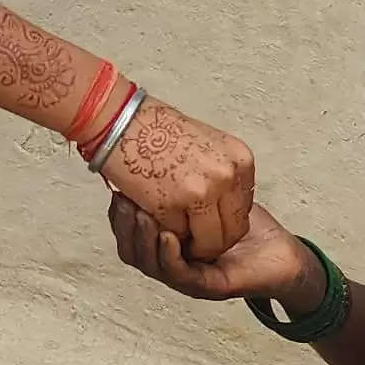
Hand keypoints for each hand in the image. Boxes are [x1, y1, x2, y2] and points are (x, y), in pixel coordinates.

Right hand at [101, 100, 254, 259]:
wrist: (121, 120)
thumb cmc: (156, 129)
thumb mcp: (207, 145)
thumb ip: (222, 175)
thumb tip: (225, 207)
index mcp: (240, 161)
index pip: (244, 211)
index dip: (225, 223)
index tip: (208, 222)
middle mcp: (227, 176)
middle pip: (233, 231)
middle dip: (213, 241)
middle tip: (194, 238)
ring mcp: (202, 192)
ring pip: (209, 242)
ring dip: (193, 244)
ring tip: (178, 233)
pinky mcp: (172, 205)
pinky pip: (177, 236)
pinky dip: (167, 232)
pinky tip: (158, 216)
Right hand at [111, 195, 320, 304]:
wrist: (280, 253)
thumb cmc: (249, 221)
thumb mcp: (213, 188)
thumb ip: (185, 181)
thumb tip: (147, 150)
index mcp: (168, 241)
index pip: (133, 230)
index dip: (122, 214)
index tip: (118, 189)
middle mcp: (174, 261)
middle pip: (136, 248)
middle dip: (125, 224)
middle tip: (122, 200)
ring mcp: (187, 275)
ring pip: (151, 262)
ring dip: (143, 240)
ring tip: (140, 215)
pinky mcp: (205, 285)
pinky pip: (178, 272)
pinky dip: (168, 256)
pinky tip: (166, 235)